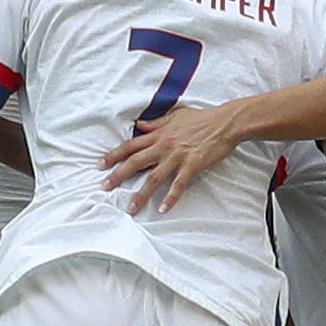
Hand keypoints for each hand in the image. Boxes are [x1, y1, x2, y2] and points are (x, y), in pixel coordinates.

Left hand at [99, 104, 242, 212]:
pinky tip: (163, 209)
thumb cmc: (201, 119)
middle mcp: (164, 146)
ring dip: (141, 194)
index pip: (131, 145)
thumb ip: (155, 124)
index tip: (100, 165)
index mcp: (159, 134)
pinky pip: (179, 184)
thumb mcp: (174, 117)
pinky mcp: (192, 165)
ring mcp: (178, 156)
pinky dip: (170, 197)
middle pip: (136, 162)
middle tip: (105, 187)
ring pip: (154, 177)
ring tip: (131, 208)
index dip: (114, 155)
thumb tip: (139, 125)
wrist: (225, 122)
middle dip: (118, 175)